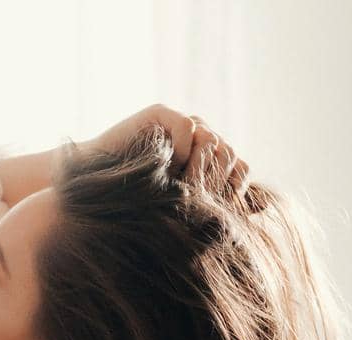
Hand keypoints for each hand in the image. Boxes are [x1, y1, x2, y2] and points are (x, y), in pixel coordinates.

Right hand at [91, 103, 249, 196]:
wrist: (88, 193)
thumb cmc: (131, 207)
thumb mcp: (179, 213)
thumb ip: (214, 209)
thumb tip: (262, 211)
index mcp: (203, 160)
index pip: (238, 168)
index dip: (233, 188)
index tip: (216, 210)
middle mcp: (196, 138)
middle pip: (228, 153)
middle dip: (214, 180)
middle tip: (194, 201)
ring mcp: (179, 123)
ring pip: (213, 140)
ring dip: (198, 168)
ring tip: (179, 186)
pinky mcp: (158, 114)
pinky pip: (189, 126)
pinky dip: (183, 148)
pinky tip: (168, 166)